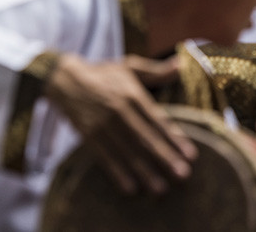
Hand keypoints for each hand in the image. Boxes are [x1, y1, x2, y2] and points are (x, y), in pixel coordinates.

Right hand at [43, 54, 197, 195]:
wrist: (64, 80)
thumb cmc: (103, 74)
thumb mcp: (130, 67)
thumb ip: (156, 71)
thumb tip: (181, 64)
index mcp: (133, 95)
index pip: (158, 121)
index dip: (175, 138)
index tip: (191, 155)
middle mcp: (120, 112)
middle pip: (146, 139)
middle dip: (165, 159)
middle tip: (183, 176)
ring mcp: (103, 126)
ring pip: (127, 152)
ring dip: (145, 172)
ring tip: (161, 189)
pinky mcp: (88, 136)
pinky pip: (105, 158)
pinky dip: (117, 174)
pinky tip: (130, 189)